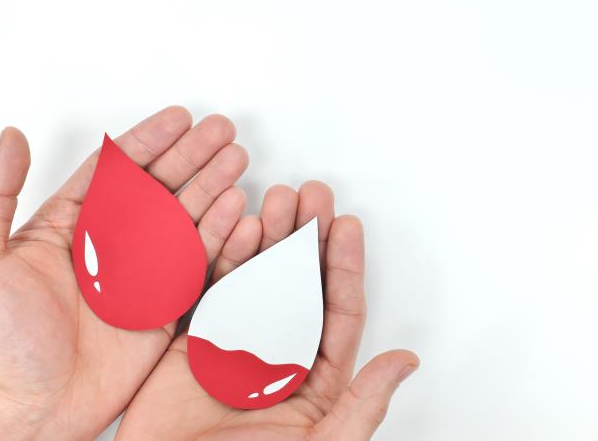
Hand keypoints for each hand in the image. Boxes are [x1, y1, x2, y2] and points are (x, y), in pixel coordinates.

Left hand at [0, 107, 249, 438]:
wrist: (27, 412)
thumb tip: (10, 137)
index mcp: (69, 227)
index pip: (117, 171)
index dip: (150, 141)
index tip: (179, 118)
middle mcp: (111, 246)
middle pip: (160, 188)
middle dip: (193, 155)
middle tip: (221, 130)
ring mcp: (141, 276)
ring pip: (185, 220)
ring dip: (213, 187)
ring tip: (237, 160)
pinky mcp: (164, 307)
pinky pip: (200, 264)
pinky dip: (222, 237)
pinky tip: (237, 211)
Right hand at [117, 182, 418, 440]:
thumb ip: (362, 403)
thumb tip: (406, 361)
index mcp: (313, 378)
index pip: (338, 311)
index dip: (343, 266)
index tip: (347, 225)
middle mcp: (277, 355)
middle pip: (299, 285)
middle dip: (308, 238)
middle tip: (314, 195)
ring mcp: (234, 346)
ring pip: (258, 279)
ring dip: (271, 237)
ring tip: (280, 200)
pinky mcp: (191, 344)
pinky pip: (211, 291)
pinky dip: (225, 257)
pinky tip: (241, 228)